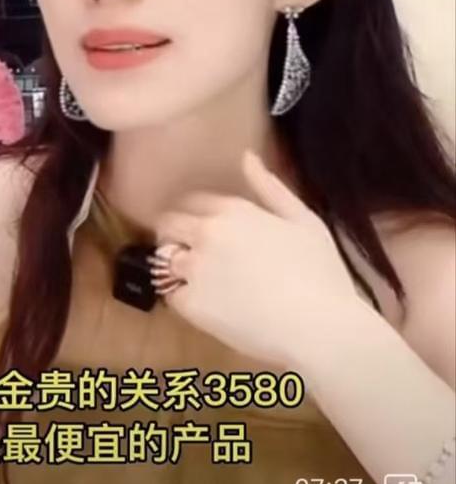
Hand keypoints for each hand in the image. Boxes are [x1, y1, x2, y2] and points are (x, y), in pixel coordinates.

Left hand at [155, 150, 366, 368]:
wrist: (318, 327)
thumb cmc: (320, 273)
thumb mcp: (304, 220)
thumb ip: (270, 188)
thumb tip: (246, 157)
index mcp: (233, 211)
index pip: (191, 200)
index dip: (193, 213)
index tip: (199, 227)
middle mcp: (206, 233)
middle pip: (167, 224)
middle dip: (173, 235)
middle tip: (191, 253)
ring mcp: (195, 268)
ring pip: (164, 259)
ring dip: (176, 266)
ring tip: (201, 282)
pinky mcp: (190, 303)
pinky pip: (171, 294)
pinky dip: (183, 298)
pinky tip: (208, 306)